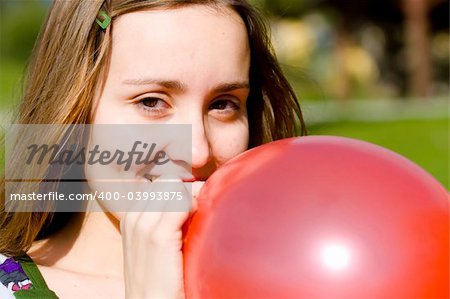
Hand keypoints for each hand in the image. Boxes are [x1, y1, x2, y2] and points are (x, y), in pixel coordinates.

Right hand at [120, 175, 198, 298]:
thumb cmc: (162, 277)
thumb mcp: (159, 244)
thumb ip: (170, 219)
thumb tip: (195, 196)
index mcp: (132, 218)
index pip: (160, 183)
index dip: (182, 189)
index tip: (196, 203)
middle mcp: (134, 217)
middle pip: (168, 180)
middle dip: (188, 188)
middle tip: (201, 208)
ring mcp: (143, 225)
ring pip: (174, 185)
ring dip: (193, 195)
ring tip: (201, 215)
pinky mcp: (157, 237)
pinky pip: (181, 202)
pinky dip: (196, 205)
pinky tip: (201, 221)